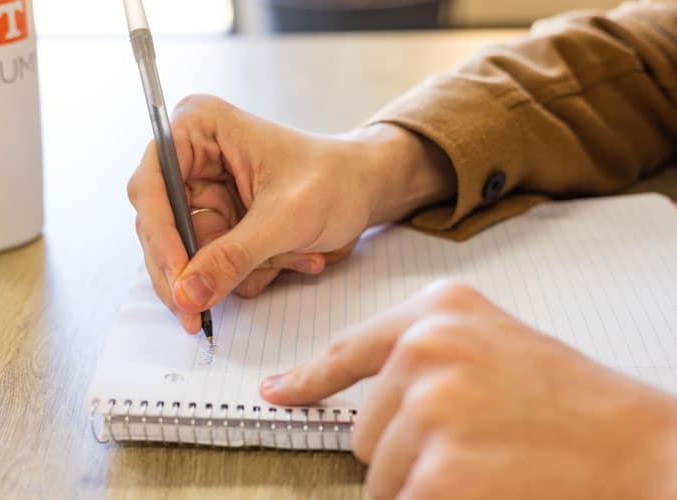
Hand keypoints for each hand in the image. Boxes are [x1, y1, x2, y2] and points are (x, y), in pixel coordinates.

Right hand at [127, 95, 454, 332]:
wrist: (367, 188)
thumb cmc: (336, 180)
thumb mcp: (285, 218)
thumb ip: (233, 256)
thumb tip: (186, 295)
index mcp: (198, 129)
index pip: (153, 186)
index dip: (160, 237)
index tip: (177, 284)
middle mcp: (192, 159)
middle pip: (160, 227)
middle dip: (192, 270)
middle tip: (200, 314)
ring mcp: (206, 194)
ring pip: (187, 254)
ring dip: (241, 269)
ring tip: (293, 256)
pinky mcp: (221, 223)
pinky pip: (215, 264)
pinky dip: (254, 272)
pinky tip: (298, 256)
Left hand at [261, 281, 676, 499]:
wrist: (631, 443)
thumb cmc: (564, 398)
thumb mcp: (488, 343)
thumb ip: (422, 357)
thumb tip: (355, 401)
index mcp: (439, 312)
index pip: (348, 349)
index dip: (307, 377)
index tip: (276, 392)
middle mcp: (426, 348)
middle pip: (365, 427)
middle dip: (406, 446)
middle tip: (472, 440)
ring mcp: (428, 408)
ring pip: (381, 472)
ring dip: (421, 479)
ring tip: (485, 460)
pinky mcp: (435, 473)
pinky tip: (485, 484)